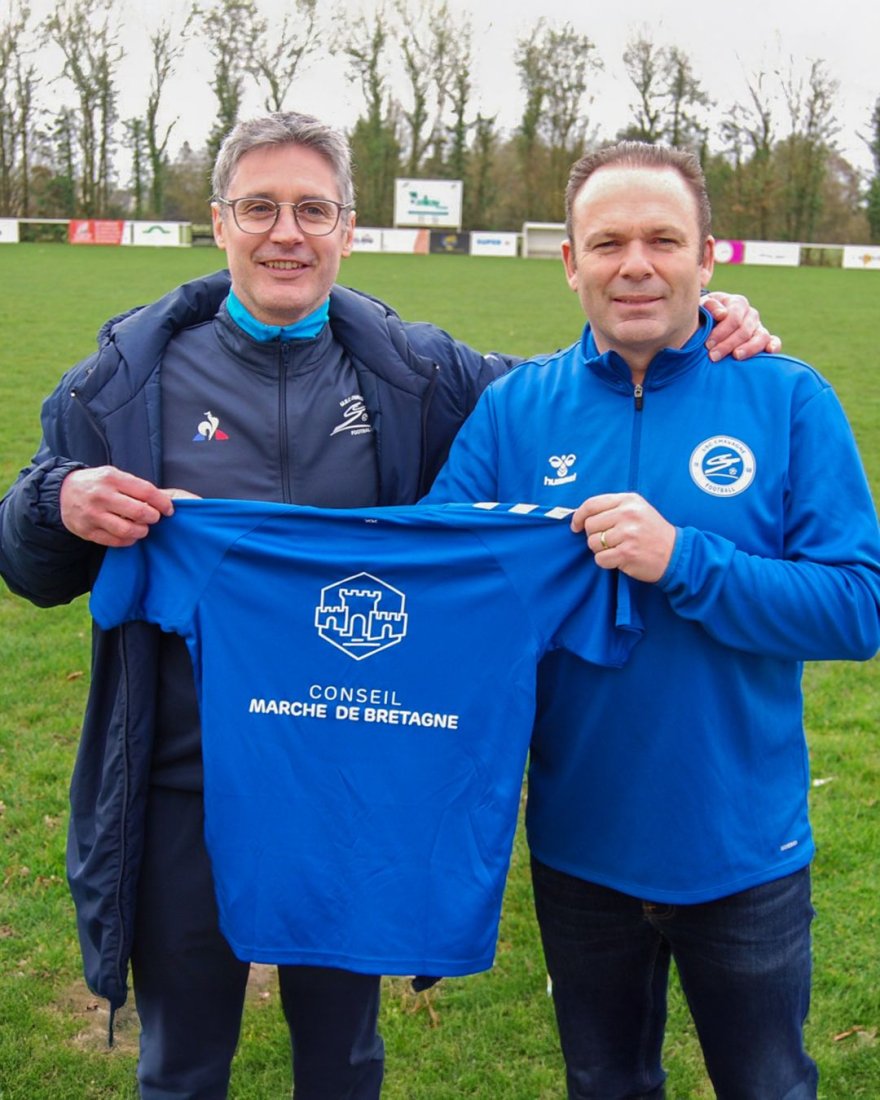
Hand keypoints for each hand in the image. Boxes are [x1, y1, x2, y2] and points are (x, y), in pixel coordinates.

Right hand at [60, 466, 175, 546]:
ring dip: (141, 532)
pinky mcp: (87, 531)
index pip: (146, 492)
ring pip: (128, 531)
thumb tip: (163, 499)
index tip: (169, 510)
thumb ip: (135, 486)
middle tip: (154, 518)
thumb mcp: (113, 475)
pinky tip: (130, 536)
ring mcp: (93, 515)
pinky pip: (115, 542)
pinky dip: (127, 541)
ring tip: (142, 528)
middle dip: (153, 518)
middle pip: (139, 513)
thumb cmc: (96, 484)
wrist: (62, 492)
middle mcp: (102, 496)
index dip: (162, 503)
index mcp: (112, 478)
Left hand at [571, 492, 675, 582]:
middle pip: (590, 525)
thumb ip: (613, 508)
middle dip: (593, 535)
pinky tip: (618, 558)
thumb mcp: (637, 509)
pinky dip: (606, 561)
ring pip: (593, 543)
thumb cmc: (652, 532)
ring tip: (616, 548)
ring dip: (600, 550)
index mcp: (628, 500)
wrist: (675, 553)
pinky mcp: (627, 553)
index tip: (575, 525)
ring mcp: (627, 534)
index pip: (591, 504)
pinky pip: (600, 558)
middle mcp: (628, 514)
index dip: (578, 516)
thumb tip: (582, 516)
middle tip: (607, 540)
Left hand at [702, 292, 781, 361]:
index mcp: (737, 303)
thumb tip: (722, 314)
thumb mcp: (702, 306)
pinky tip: (769, 351)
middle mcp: (750, 314)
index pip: (734, 318)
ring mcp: (758, 326)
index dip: (721, 332)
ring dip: (749, 348)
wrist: (709, 322)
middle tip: (713, 356)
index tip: (707, 345)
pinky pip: (773, 340)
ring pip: (761, 336)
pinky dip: (774, 345)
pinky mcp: (764, 338)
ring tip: (736, 356)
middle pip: (744, 330)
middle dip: (728, 344)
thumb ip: (709, 306)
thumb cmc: (705, 315)